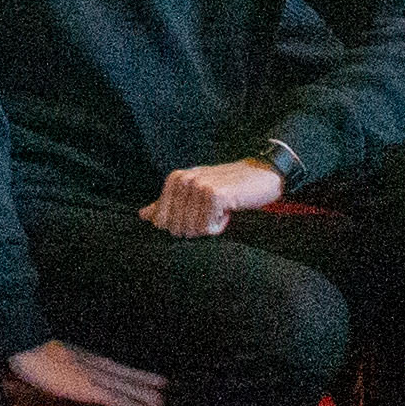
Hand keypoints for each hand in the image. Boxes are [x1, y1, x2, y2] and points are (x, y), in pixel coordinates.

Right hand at [9, 338, 168, 405]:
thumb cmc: (27, 351)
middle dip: (146, 382)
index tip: (150, 378)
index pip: (114, 367)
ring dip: (148, 395)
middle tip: (168, 389)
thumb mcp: (46, 354)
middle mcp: (94, 365)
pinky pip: (120, 399)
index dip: (133, 374)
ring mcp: (95, 376)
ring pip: (128, 387)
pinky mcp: (91, 389)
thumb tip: (58, 366)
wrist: (24, 345)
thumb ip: (58, 361)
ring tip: (165, 403)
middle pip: (126, 374)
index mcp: (83, 357)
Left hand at [140, 158, 286, 239]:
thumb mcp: (195, 192)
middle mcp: (184, 180)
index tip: (198, 213)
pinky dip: (220, 226)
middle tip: (212, 211)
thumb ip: (167, 204)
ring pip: (192, 230)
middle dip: (196, 228)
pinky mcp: (214, 195)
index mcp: (175, 179)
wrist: (261, 175)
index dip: (181, 226)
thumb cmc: (227, 186)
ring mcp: (199, 186)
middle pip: (175, 228)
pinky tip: (229, 209)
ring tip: (221, 209)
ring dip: (210, 227)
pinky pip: (207, 228)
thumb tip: (143, 215)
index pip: (161, 222)